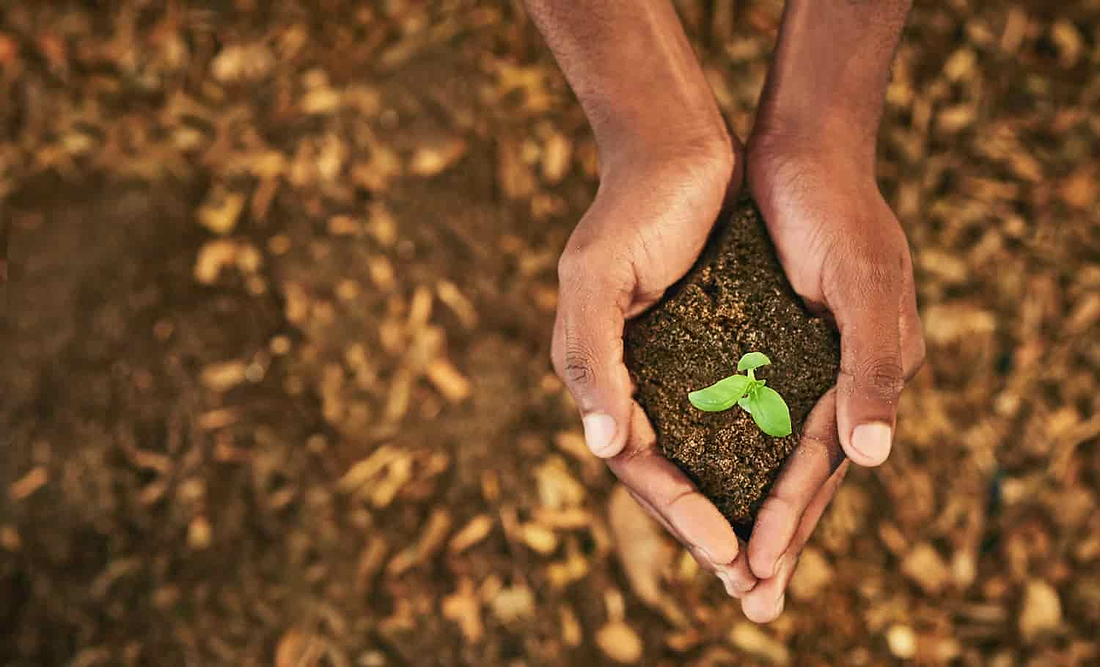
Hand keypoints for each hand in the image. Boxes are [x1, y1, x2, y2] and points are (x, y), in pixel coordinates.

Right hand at [552, 139, 767, 594]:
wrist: (676, 148)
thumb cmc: (630, 211)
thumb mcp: (595, 280)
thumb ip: (591, 361)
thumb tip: (600, 447)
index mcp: (602, 377)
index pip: (637, 464)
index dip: (679, 512)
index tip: (727, 554)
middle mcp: (637, 382)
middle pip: (673, 475)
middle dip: (710, 534)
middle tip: (756, 592)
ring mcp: (677, 367)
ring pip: (708, 455)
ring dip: (737, 508)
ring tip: (773, 562)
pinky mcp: (716, 346)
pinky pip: (737, 415)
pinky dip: (758, 454)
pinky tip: (789, 483)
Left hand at [727, 133, 925, 620]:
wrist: (799, 148)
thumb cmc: (836, 212)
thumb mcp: (865, 284)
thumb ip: (873, 369)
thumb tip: (872, 460)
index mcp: (859, 380)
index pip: (817, 470)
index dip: (786, 522)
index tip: (751, 573)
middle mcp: (826, 381)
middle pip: (794, 477)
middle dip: (769, 538)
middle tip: (745, 603)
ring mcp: (790, 365)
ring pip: (763, 453)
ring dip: (743, 504)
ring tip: (722, 563)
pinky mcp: (755, 342)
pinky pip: (738, 410)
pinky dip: (722, 449)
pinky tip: (698, 477)